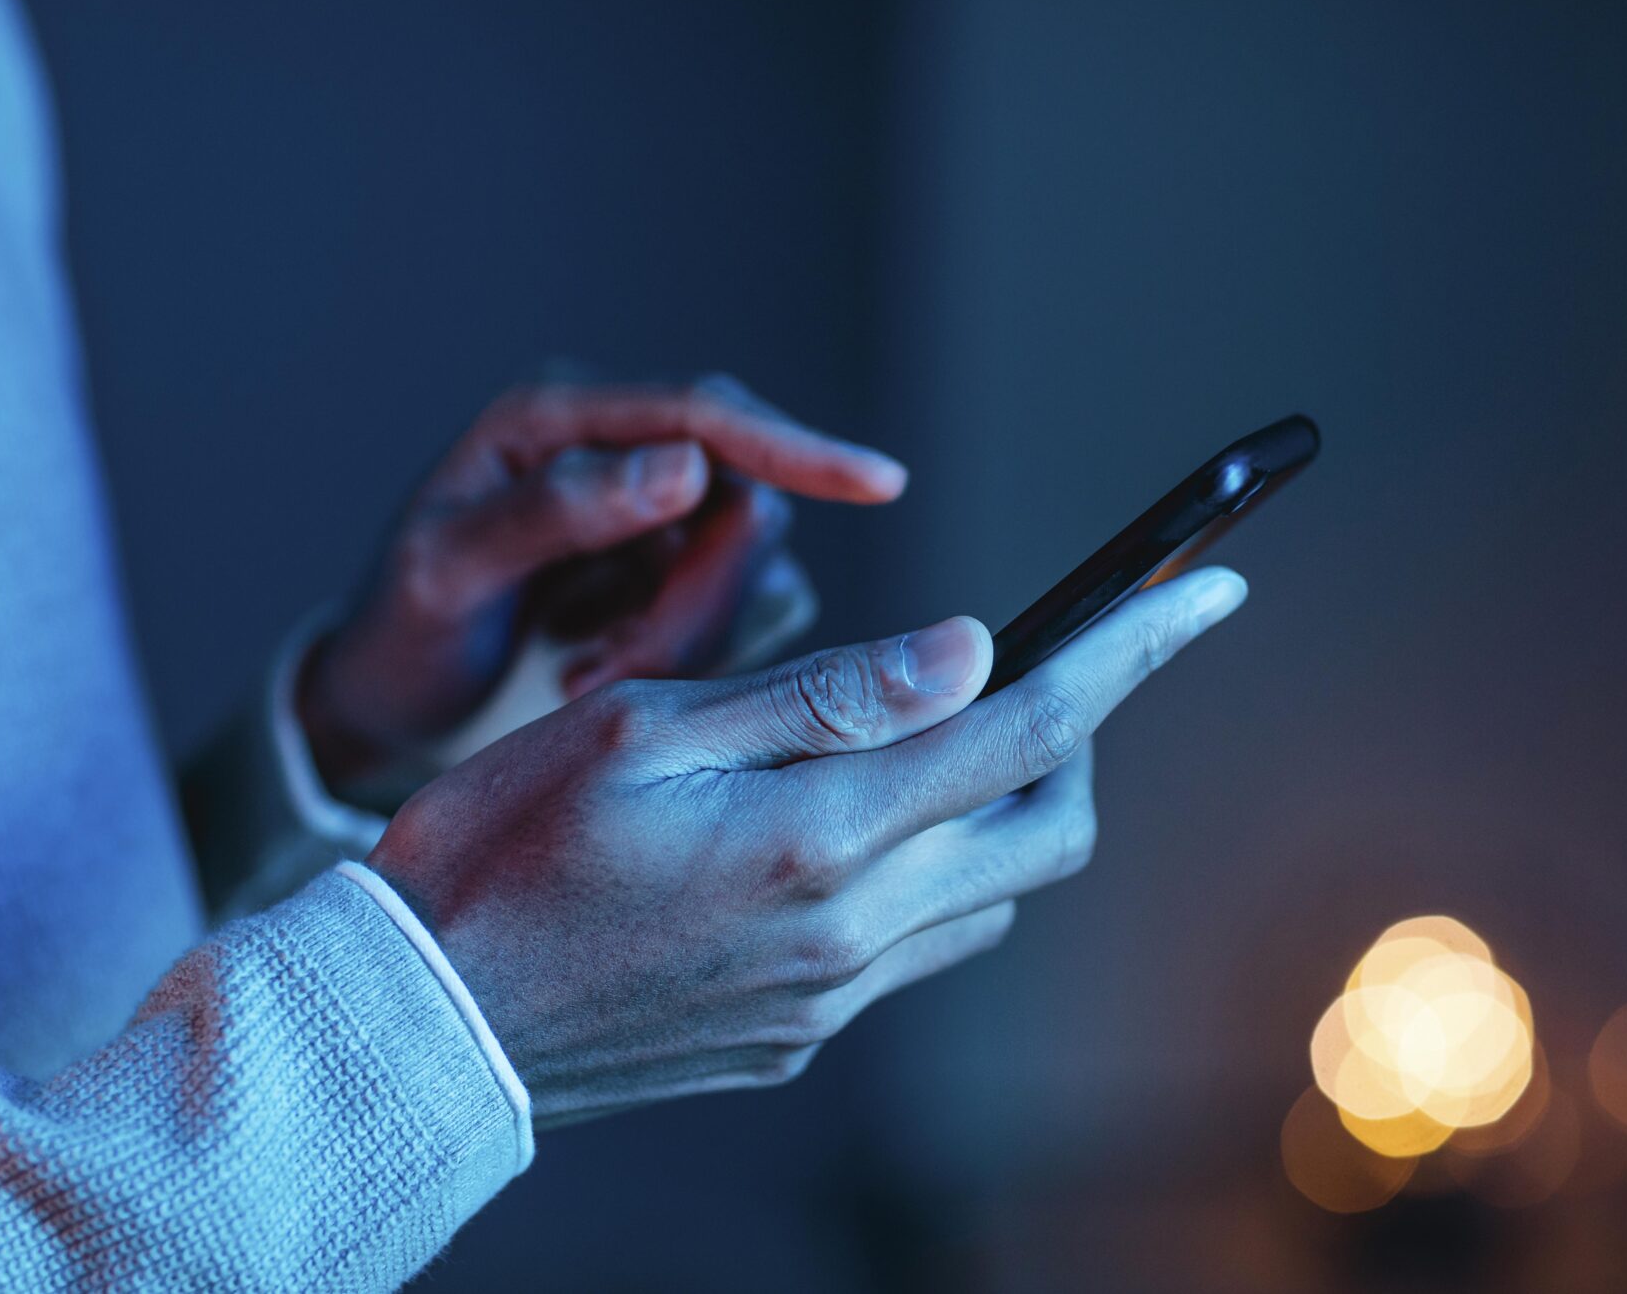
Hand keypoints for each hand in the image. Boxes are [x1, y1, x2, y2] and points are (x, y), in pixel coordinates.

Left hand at [297, 377, 906, 785]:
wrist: (389, 703)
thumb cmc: (403, 629)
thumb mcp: (448, 570)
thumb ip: (557, 511)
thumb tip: (684, 465)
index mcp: (558, 420)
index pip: (706, 415)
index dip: (797, 446)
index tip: (881, 481)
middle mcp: (621, 453)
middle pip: (744, 502)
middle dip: (694, 603)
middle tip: (602, 675)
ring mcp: (655, 518)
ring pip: (746, 571)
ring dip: (681, 641)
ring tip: (582, 675)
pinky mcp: (673, 578)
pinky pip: (735, 617)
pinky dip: (681, 661)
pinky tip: (598, 675)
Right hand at [367, 567, 1247, 1124]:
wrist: (418, 1024)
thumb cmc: (498, 849)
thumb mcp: (641, 728)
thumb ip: (821, 696)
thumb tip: (972, 649)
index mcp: (816, 834)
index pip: (1028, 724)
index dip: (1133, 648)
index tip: (1208, 590)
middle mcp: (849, 931)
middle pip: (1048, 829)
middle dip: (1076, 737)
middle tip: (1035, 671)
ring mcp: (828, 1000)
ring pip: (990, 895)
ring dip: (997, 811)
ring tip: (925, 746)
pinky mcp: (795, 1038)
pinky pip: (913, 953)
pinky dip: (923, 876)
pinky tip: (840, 839)